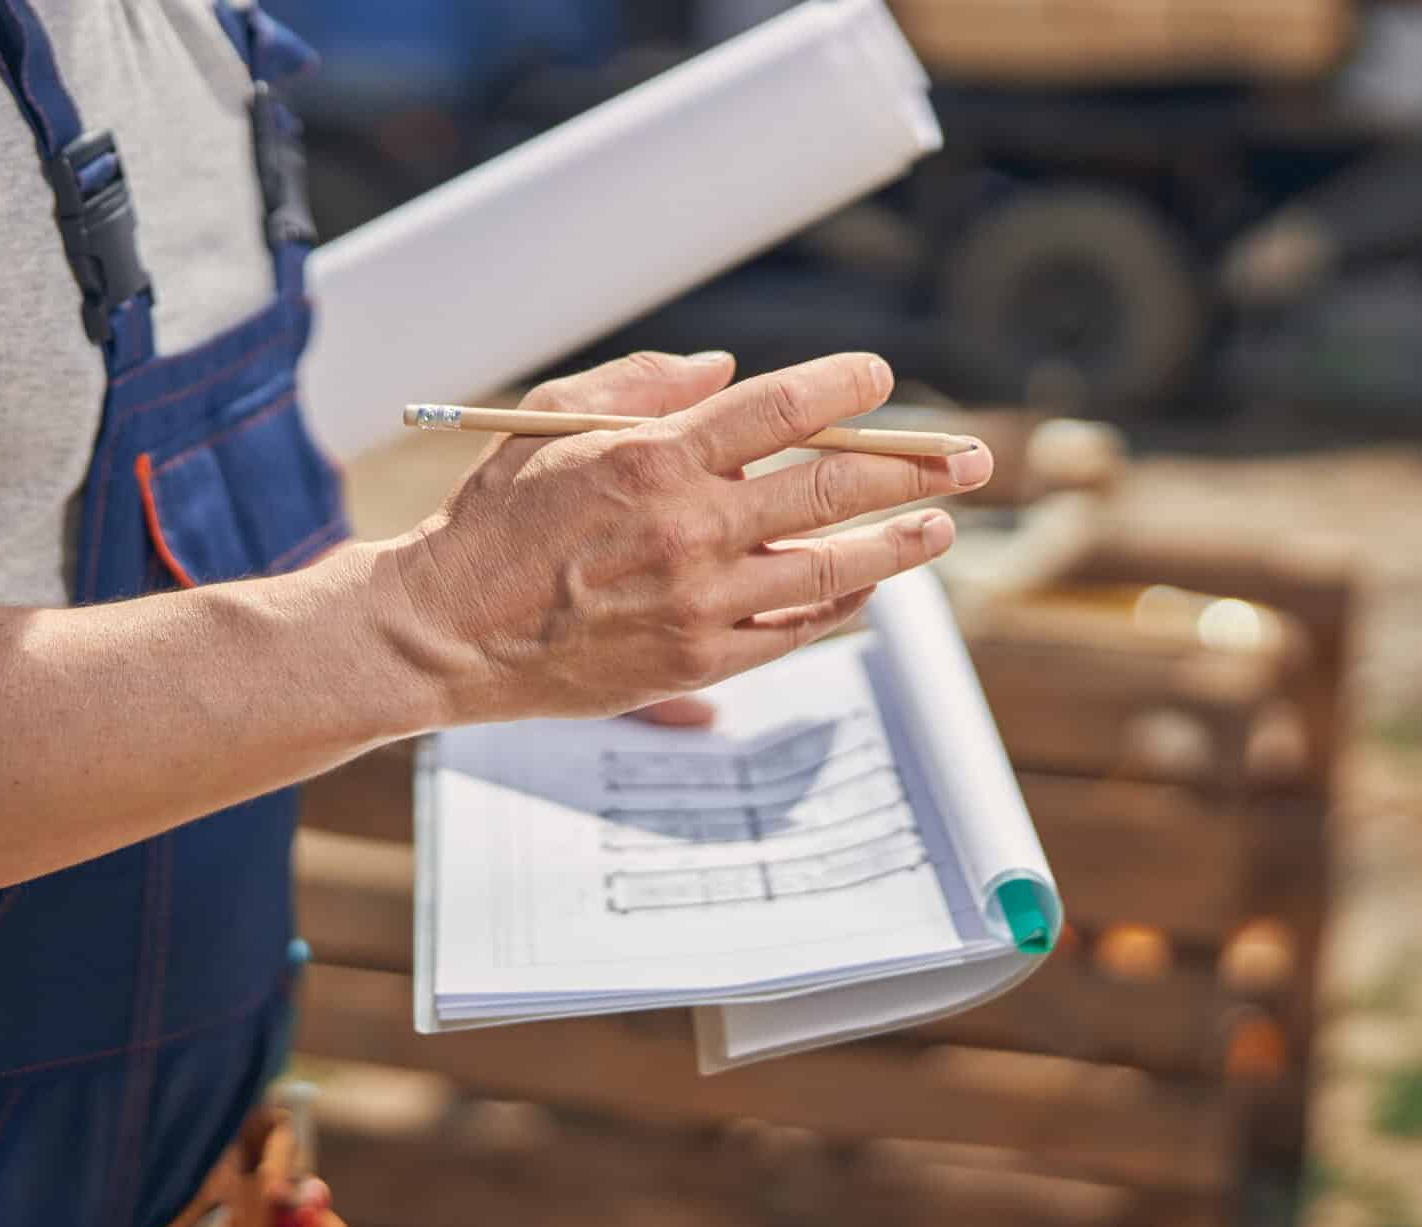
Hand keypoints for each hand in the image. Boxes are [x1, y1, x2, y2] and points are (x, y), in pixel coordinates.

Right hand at [385, 350, 992, 726]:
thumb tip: (730, 371)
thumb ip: (645, 385)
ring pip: (830, 568)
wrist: (450, 630)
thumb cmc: (496, 517)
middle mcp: (691, 530)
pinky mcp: (697, 660)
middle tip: (971, 458)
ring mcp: (700, 603)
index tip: (880, 378)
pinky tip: (870, 585)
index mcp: (656, 459)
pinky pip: (793, 630)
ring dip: (898, 544)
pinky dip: (839, 605)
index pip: (780, 411)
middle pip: (831, 489)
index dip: (843, 389)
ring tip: (942, 525)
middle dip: (913, 468)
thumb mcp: (552, 420)